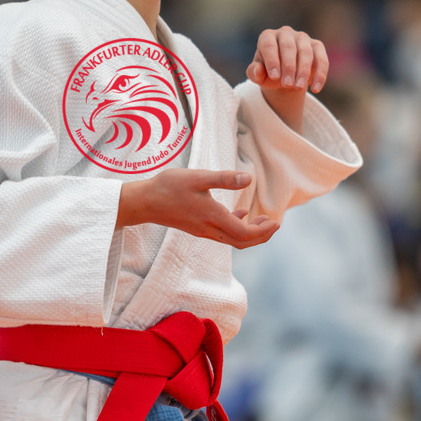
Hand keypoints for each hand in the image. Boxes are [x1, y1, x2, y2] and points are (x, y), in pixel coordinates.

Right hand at [117, 168, 279, 248]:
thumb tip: (249, 179)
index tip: (276, 221)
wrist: (143, 202)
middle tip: (274, 224)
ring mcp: (202, 231)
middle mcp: (208, 229)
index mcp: (212, 217)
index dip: (263, 231)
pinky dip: (235, 229)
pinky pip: (222, 235)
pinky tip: (238, 215)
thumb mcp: (198, 177)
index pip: (244, 233)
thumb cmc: (168, 187)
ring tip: (262, 221)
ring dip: (250, 234)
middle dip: (261, 236)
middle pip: (241, 242)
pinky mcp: (196, 228)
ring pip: (232, 240)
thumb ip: (224, 179)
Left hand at [247, 27, 328, 132]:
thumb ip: (254, 73)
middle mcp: (285, 33)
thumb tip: (258, 70)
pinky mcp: (317, 46)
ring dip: (303, 71)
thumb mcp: (258, 76)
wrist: (285, 77)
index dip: (272, 60)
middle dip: (288, 67)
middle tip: (287, 84)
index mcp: (267, 37)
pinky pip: (321, 59)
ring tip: (298, 87)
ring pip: (306, 52)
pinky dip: (320, 74)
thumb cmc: (269, 74)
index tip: (274, 77)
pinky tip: (316, 88)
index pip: (269, 45)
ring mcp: (302, 38)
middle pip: (288, 47)